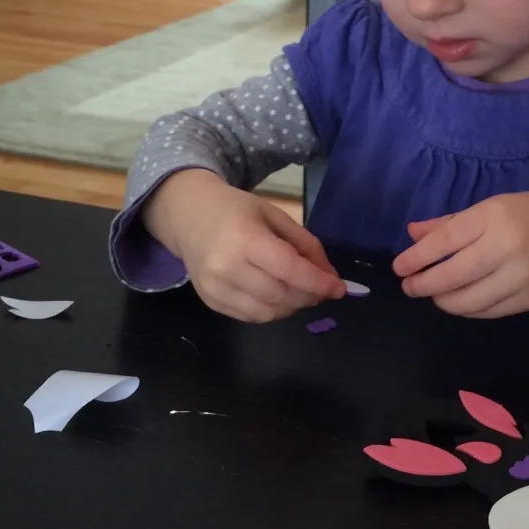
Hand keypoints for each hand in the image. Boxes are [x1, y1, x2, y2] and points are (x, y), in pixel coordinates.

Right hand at [145, 170, 344, 322]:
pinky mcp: (210, 301)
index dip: (318, 283)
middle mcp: (226, 267)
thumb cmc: (236, 211)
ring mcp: (215, 288)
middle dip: (309, 296)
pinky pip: (251, 317)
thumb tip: (329, 276)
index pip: (289, 270)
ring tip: (300, 291)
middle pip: (281, 295)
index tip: (339, 288)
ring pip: (268, 313)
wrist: (189, 216)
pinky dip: (272, 311)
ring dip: (293, 306)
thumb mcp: (275, 215)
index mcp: (244, 238)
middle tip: (322, 288)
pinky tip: (278, 295)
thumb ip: (305, 244)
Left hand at [393, 192, 528, 318]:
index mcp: (494, 217)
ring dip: (443, 301)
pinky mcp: (528, 300)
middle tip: (410, 287)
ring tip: (433, 295)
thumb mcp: (493, 206)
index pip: (445, 241)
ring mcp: (519, 277)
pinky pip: (487, 312)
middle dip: (424, 285)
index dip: (417, 258)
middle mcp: (506, 247)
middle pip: (453, 275)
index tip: (400, 268)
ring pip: (468, 301)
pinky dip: (467, 310)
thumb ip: (451, 223)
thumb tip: (413, 235)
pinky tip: (458, 302)